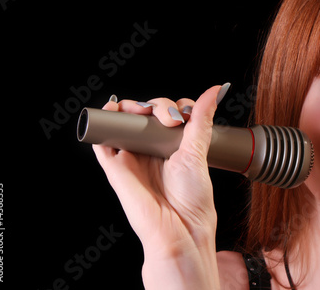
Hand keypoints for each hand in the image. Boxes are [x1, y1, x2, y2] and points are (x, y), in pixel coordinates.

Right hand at [92, 84, 228, 288]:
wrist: (179, 228)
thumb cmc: (192, 199)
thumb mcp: (199, 152)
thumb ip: (202, 120)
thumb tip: (216, 90)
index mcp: (173, 146)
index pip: (169, 114)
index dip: (175, 107)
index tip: (186, 115)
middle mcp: (153, 149)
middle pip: (147, 114)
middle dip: (156, 106)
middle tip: (169, 120)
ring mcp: (134, 156)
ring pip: (125, 122)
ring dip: (130, 107)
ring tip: (142, 111)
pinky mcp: (116, 166)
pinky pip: (104, 140)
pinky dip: (104, 121)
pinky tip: (112, 109)